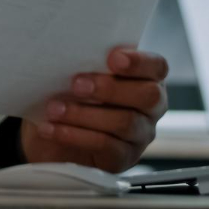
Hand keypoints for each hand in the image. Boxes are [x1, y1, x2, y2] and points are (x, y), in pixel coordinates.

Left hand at [18, 46, 168, 171]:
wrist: (53, 132)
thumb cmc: (73, 94)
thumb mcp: (82, 73)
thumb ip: (88, 62)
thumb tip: (70, 50)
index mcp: (146, 78)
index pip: (156, 66)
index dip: (139, 62)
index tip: (112, 58)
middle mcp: (151, 107)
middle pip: (148, 96)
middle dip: (110, 88)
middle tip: (76, 84)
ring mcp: (140, 135)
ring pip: (125, 123)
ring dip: (84, 114)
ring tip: (55, 109)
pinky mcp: (123, 158)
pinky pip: (106, 147)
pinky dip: (75, 136)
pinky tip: (52, 129)